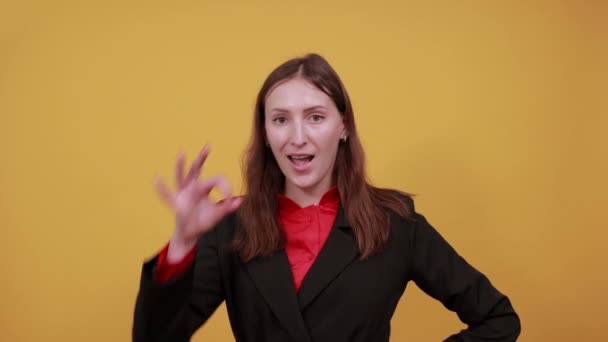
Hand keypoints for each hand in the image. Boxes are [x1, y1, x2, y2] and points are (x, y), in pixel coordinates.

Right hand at [154, 145, 241, 260]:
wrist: (191, 234)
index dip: (225, 186)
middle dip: (201, 158)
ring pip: (181, 178)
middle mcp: (192, 187)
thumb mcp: (218, 214)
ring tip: (182, 153)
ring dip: (181, 166)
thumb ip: (228, 207)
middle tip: (208, 146)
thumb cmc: (203, 221)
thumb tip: (242, 199)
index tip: (230, 198)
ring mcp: (183, 194)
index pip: (216, 179)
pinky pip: (167, 196)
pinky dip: (162, 188)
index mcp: (204, 188)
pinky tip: (157, 178)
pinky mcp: (176, 204)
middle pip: (197, 170)